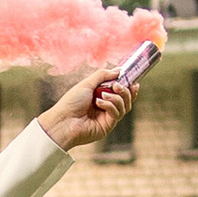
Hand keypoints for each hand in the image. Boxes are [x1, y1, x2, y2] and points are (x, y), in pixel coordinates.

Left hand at [39, 29, 163, 152]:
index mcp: (100, 97)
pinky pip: (117, 114)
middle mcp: (105, 108)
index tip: (134, 82)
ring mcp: (107, 118)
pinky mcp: (107, 127)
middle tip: (117, 86)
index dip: (129, 88)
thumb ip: (103, 76)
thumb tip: (118, 70)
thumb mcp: (87, 84)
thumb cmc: (71, 102)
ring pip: (124, 107)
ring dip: (116, 98)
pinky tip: (99, 103)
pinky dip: (110, 105)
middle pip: (126, 100)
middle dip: (125, 91)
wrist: (63, 121)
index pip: (120, 93)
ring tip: (103, 94)